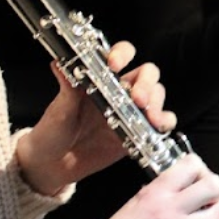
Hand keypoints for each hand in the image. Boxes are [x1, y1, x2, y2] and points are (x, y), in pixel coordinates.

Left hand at [15, 40, 176, 193]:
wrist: (54, 165)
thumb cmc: (53, 131)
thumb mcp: (59, 109)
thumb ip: (67, 87)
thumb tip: (59, 62)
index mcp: (100, 78)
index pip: (121, 55)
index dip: (123, 54)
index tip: (114, 65)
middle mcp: (119, 91)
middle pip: (146, 73)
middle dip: (146, 82)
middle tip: (138, 99)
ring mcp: (130, 112)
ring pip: (156, 95)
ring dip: (157, 102)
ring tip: (149, 116)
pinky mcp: (138, 133)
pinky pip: (160, 123)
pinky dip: (165, 121)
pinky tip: (158, 126)